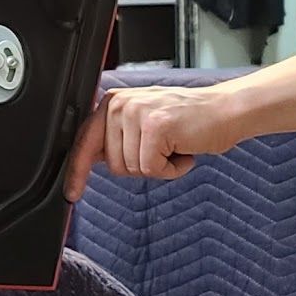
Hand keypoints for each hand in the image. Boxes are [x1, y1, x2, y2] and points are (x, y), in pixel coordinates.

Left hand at [64, 84, 241, 202]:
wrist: (224, 111)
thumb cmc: (186, 121)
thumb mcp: (143, 122)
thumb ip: (116, 136)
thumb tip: (89, 160)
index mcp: (112, 102)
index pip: (85, 141)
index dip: (77, 171)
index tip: (71, 193)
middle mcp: (119, 103)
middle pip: (113, 165)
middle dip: (141, 166)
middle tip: (163, 147)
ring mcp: (136, 113)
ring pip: (134, 169)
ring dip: (160, 167)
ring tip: (174, 145)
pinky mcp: (155, 126)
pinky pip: (153, 170)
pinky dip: (173, 170)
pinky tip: (183, 151)